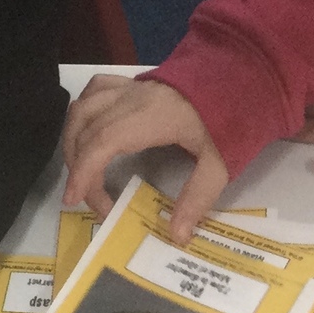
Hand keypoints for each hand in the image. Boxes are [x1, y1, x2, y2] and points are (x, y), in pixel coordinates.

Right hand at [62, 76, 230, 243]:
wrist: (240, 76)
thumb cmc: (231, 117)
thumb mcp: (220, 162)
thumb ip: (197, 197)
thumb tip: (177, 236)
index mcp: (150, 117)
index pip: (102, 142)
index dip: (83, 171)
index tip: (75, 198)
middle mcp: (131, 99)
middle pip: (85, 131)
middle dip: (79, 169)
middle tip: (90, 200)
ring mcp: (129, 88)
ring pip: (81, 110)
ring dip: (73, 143)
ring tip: (81, 173)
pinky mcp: (132, 83)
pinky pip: (94, 91)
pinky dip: (82, 113)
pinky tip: (86, 131)